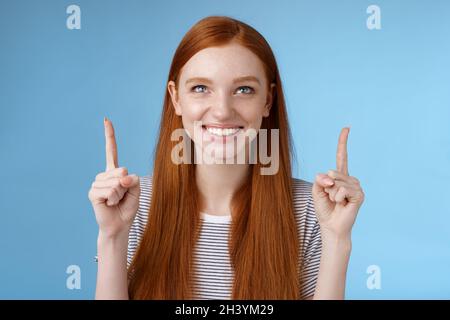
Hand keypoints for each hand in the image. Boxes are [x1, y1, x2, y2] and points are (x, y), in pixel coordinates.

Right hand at [88, 117, 139, 237]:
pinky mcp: (93, 192)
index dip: (109, 135)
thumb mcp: (136, 190)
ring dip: (120, 195)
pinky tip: (109, 204)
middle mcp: (104, 175)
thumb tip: (122, 177)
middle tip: (122, 197)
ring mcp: (96, 183)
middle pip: (122, 171)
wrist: (119, 224)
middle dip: (127, 186)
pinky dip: (113, 199)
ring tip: (115, 201)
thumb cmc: (127, 207)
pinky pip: (109, 191)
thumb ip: (133, 180)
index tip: (106, 119)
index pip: (112, 150)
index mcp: (114, 171)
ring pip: (116, 182)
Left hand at [312, 127, 364, 238]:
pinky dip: (337, 198)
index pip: (341, 156)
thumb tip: (330, 176)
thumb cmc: (324, 208)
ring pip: (337, 182)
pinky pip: (342, 190)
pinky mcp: (359, 195)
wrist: (330, 226)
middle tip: (330, 197)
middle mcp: (350, 179)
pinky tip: (342, 205)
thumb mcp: (316, 190)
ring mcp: (356, 186)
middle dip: (326, 186)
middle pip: (333, 172)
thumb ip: (320, 179)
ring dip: (332, 194)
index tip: (346, 128)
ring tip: (337, 202)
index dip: (343, 142)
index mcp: (339, 176)